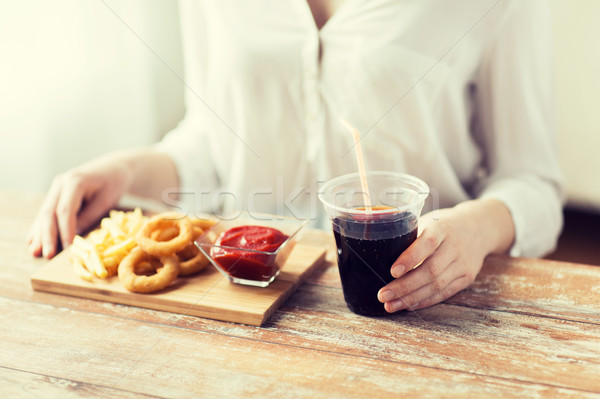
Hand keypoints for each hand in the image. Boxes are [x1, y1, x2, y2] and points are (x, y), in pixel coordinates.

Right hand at [27, 158, 130, 258]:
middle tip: (47, 255)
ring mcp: (56, 188)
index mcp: (75, 181)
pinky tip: (32, 240)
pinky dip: (40, 227)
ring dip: (40, 234)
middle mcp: (61, 183)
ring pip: (44, 213)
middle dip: (47, 236)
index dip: (64, 231)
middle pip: (50, 212)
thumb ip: (89, 217)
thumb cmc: (114, 183)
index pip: (65, 210)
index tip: (67, 248)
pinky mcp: (56, 194)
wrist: (114, 168)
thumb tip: (73, 236)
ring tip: (35, 251)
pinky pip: (47, 212)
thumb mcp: (106, 200)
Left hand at [377, 198, 513, 312]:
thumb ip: (411, 235)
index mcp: (442, 228)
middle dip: (404, 286)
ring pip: (437, 285)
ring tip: (390, 305)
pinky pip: (444, 293)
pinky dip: (425, 301)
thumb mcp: (429, 221)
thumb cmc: (444, 225)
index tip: (392, 271)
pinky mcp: (466, 278)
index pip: (427, 244)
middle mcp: (455, 247)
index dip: (409, 258)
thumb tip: (379, 252)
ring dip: (411, 298)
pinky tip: (408, 305)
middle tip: (383, 295)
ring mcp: (463, 264)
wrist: (480, 228)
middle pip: (430, 271)